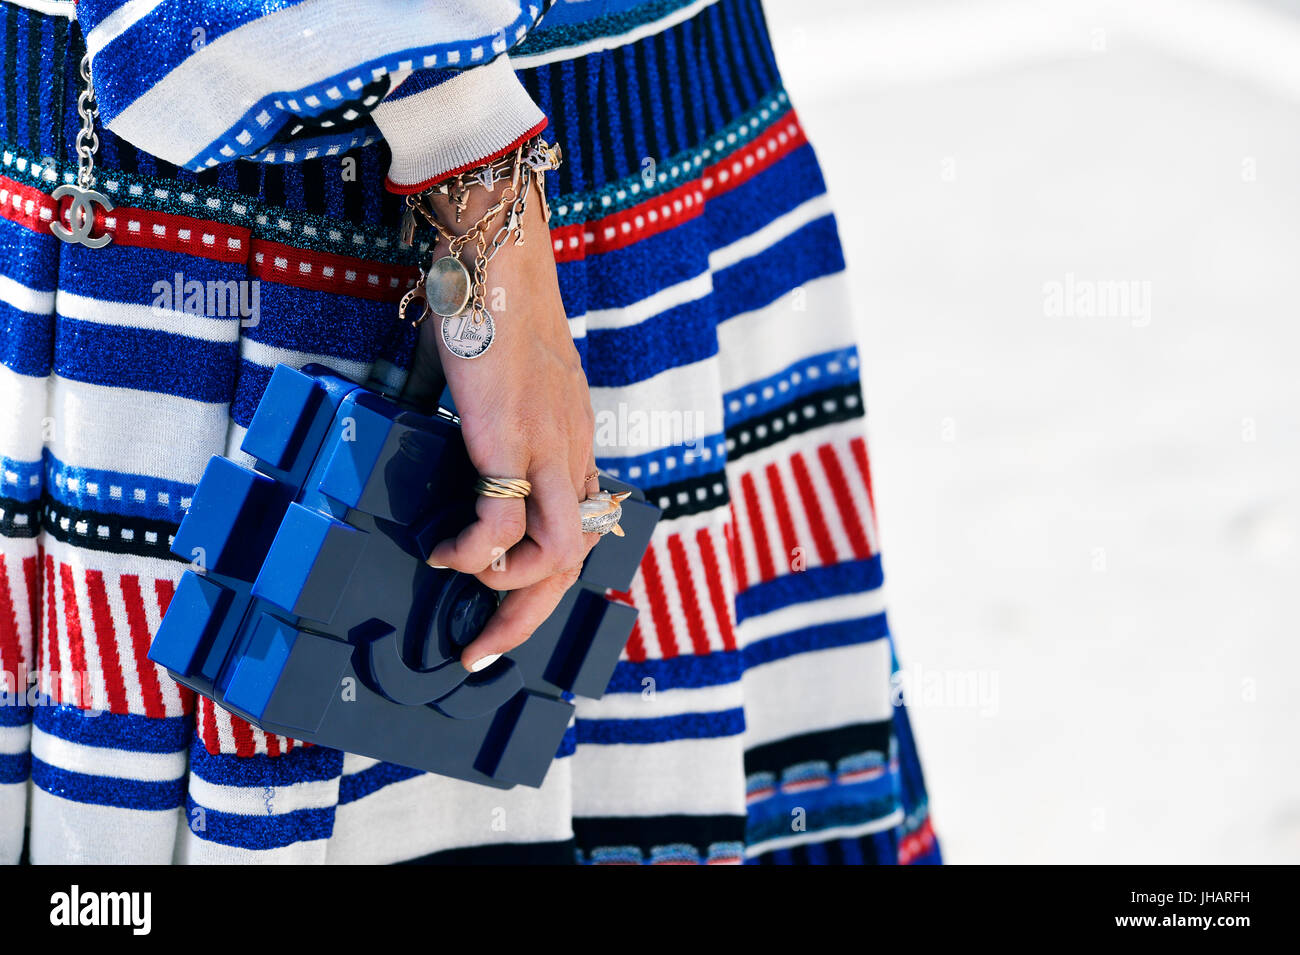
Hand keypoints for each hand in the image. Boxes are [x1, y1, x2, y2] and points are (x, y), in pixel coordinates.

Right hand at [404, 179, 598, 670]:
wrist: (498, 265)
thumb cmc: (495, 320)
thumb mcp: (504, 393)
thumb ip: (490, 436)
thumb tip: (446, 470)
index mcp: (572, 449)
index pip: (580, 535)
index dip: (548, 584)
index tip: (510, 610)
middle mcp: (572, 458)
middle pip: (573, 565)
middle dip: (528, 621)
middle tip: (482, 651)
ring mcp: (550, 452)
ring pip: (557, 560)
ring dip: (508, 596)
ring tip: (464, 592)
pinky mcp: (514, 442)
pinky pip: (501, 528)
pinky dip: (473, 554)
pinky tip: (445, 552)